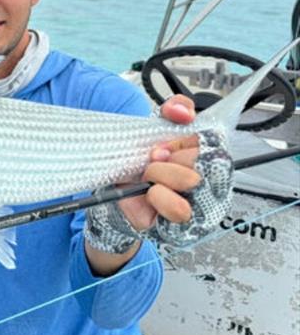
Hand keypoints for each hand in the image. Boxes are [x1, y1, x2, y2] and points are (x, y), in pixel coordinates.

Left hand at [119, 95, 199, 230]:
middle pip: (201, 159)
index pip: (214, 140)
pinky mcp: (187, 225)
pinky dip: (158, 199)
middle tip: (153, 162)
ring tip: (150, 179)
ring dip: (161, 176)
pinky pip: (179, 210)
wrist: (121, 188)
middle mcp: (212, 181)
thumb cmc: (146, 161)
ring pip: (191, 182)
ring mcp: (203, 205)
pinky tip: (151, 195)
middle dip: (167, 158)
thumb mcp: (158, 128)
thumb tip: (181, 110)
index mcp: (210, 156)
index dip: (183, 142)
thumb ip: (174, 109)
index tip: (161, 146)